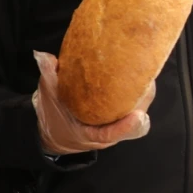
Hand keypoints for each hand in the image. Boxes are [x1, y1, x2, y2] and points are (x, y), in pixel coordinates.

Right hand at [32, 51, 154, 154]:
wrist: (56, 129)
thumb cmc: (54, 116)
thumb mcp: (48, 96)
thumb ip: (49, 77)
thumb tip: (47, 58)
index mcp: (91, 134)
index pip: (113, 134)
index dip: (127, 127)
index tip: (138, 116)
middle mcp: (110, 131)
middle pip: (136, 121)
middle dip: (142, 100)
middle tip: (145, 77)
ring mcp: (119, 123)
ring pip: (140, 111)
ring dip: (145, 93)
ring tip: (146, 69)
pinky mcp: (122, 114)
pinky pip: (137, 104)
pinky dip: (140, 90)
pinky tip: (141, 70)